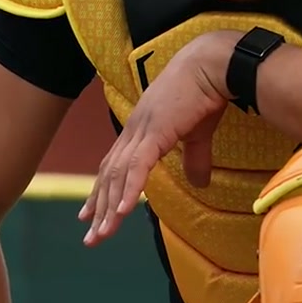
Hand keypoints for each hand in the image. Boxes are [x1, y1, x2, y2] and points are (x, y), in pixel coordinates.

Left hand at [79, 31, 239, 245]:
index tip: (90, 213)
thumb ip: (195, 158)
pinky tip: (121, 212)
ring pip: (118, 176)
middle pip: (109, 175)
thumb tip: (199, 183)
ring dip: (109, 207)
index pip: (113, 165)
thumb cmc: (205, 93)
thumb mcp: (198, 133)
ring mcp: (142, 131)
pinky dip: (128, 190)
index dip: (101, 191)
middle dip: (98, 208)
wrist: (211, 65)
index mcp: (141, 128)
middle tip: (91, 237)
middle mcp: (134, 130)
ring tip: (102, 234)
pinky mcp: (155, 132)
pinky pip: (138, 167)